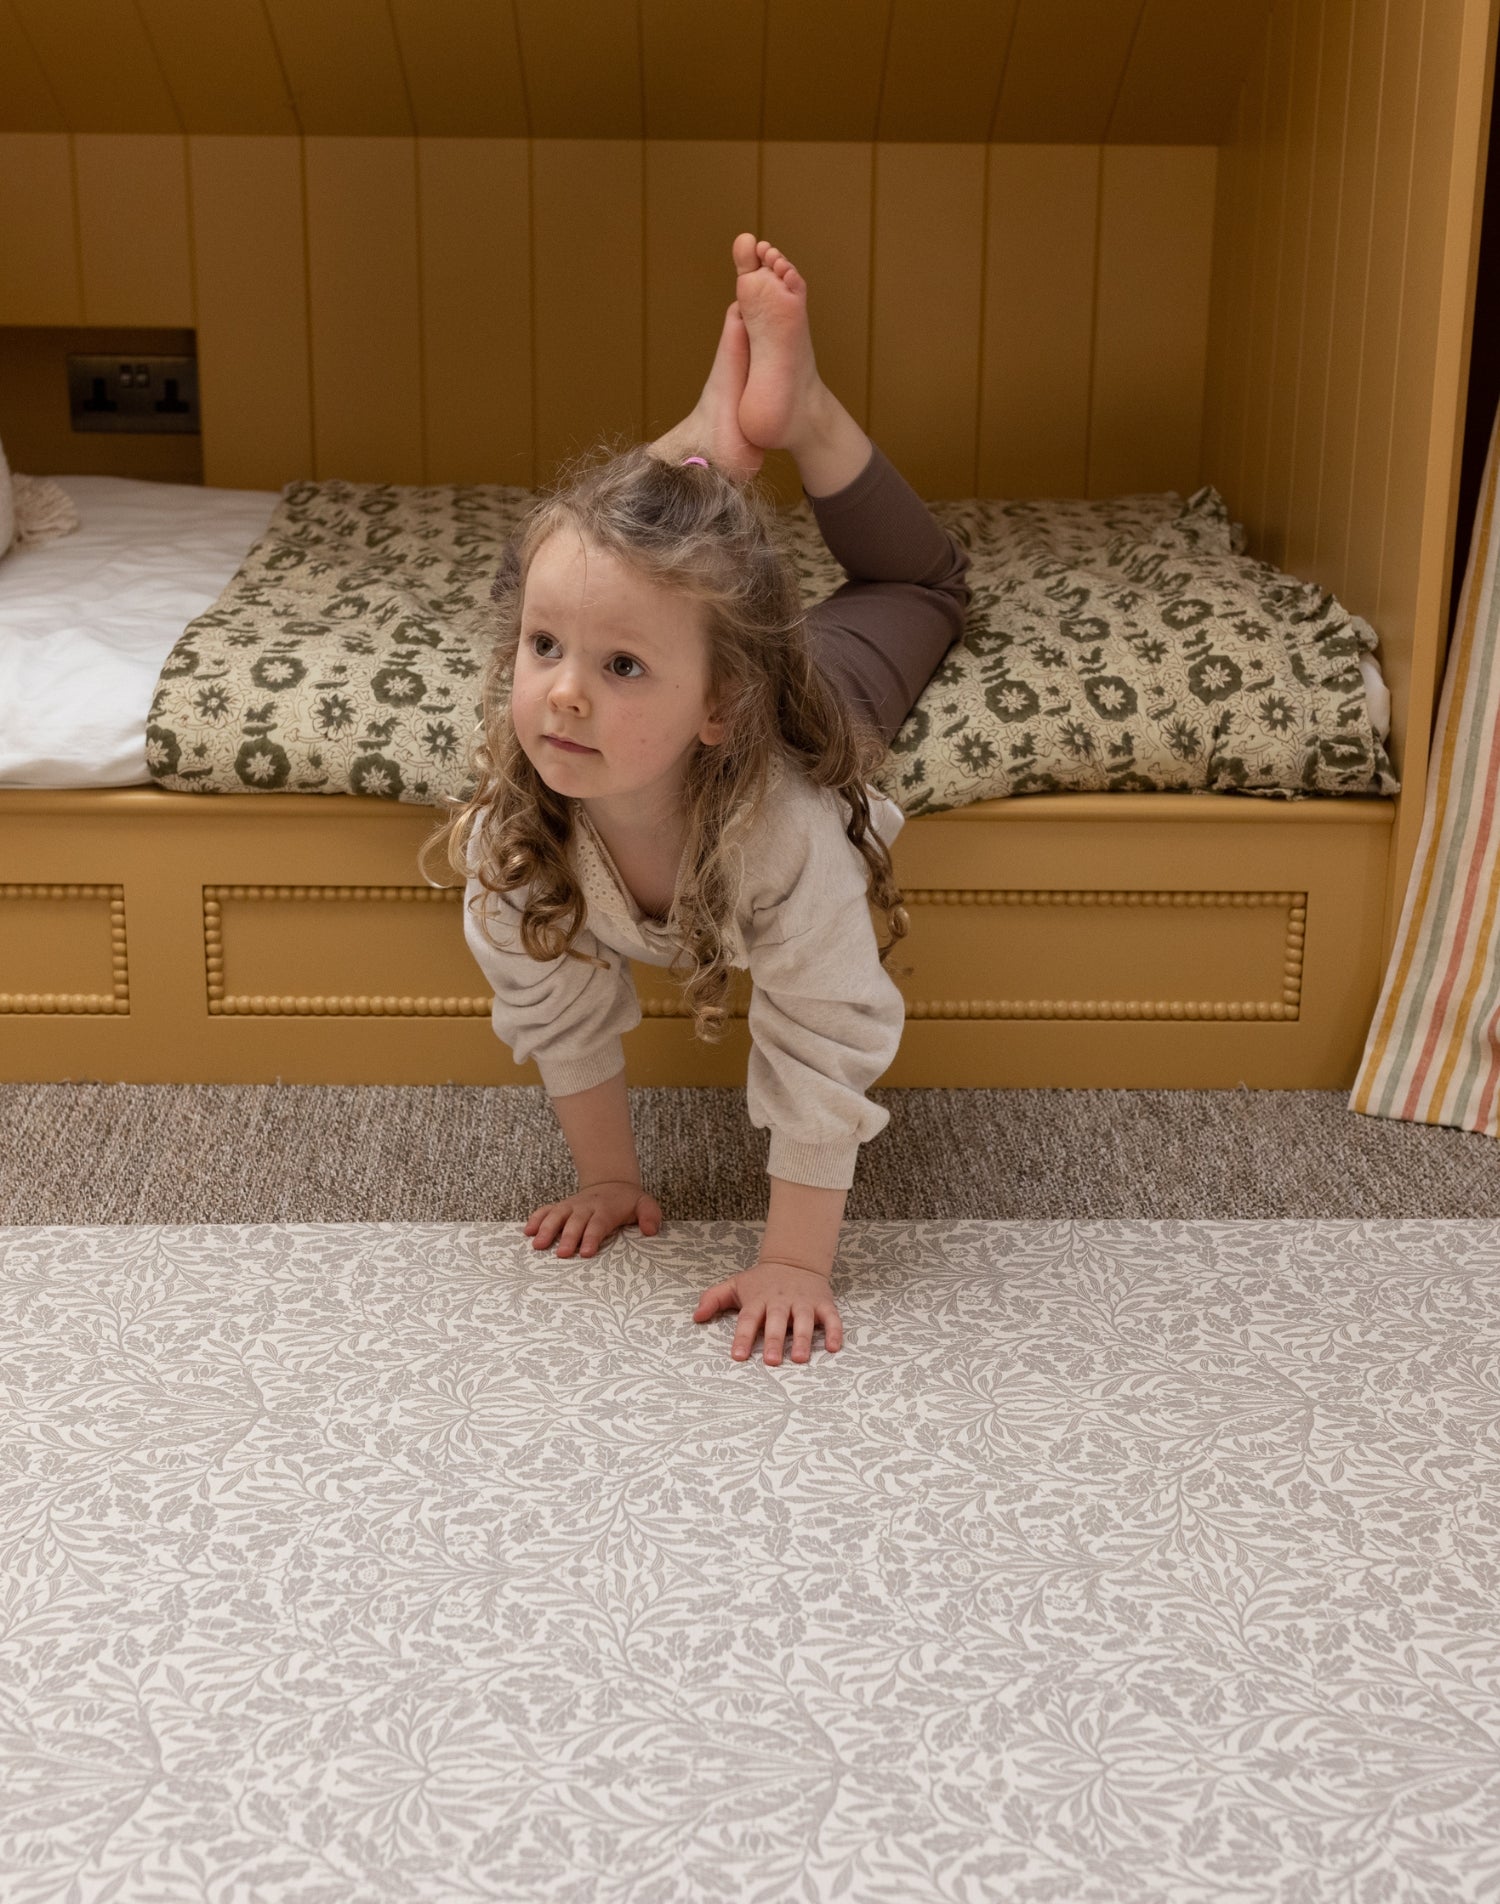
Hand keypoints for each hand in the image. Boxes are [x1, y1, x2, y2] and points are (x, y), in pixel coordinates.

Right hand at [524, 1179, 661, 1257]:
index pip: (598, 1224)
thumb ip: (650, 1215)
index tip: (585, 1252)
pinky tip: (527, 1232)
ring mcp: (571, 1206)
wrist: (611, 1183)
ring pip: (556, 1215)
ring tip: (537, 1245)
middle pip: (575, 1222)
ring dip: (546, 1229)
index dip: (591, 1237)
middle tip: (560, 1254)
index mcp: (606, 1209)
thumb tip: (650, 1230)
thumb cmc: (628, 1201)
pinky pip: (546, 1210)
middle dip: (567, 1238)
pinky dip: (536, 1219)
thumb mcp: (645, 1204)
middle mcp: (586, 1207)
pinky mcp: (561, 1207)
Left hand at [693, 1259, 843, 1364]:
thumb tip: (695, 1316)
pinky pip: (832, 1318)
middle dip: (774, 1341)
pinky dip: (835, 1332)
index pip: (749, 1319)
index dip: (743, 1337)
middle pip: (777, 1321)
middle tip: (771, 1361)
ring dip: (803, 1340)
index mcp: (759, 1299)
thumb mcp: (736, 1284)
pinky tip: (834, 1348)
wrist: (795, 1259)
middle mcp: (781, 1301)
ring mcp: (804, 1302)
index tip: (738, 1356)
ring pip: (804, 1321)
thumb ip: (714, 1298)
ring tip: (799, 1358)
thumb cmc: (762, 1280)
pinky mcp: (823, 1303)